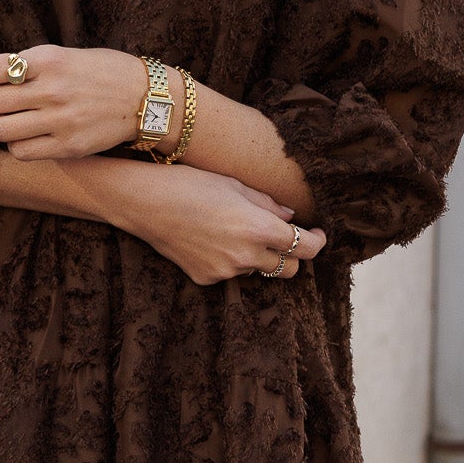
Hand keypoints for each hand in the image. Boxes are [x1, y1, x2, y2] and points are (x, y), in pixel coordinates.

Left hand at [0, 45, 151, 159]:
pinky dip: (16, 145)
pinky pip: (21, 152)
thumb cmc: (99, 72)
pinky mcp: (68, 147)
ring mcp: (60, 121)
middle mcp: (53, 90)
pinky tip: (26, 136)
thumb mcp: (62, 55)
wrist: (144, 97)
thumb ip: (18, 64)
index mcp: (49, 60)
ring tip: (8, 120)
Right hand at [113, 163, 325, 286]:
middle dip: (293, 255)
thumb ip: (268, 204)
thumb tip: (290, 216)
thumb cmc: (190, 184)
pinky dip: (231, 260)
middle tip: (285, 238)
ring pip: (258, 270)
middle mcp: (246, 256)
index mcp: (259, 228)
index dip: (317, 241)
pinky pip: (231, 274)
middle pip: (289, 269)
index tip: (317, 234)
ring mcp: (225, 271)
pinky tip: (212, 240)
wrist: (145, 203)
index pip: (305, 248)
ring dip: (258, 256)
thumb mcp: (236, 185)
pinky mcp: (206, 278)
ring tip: (235, 231)